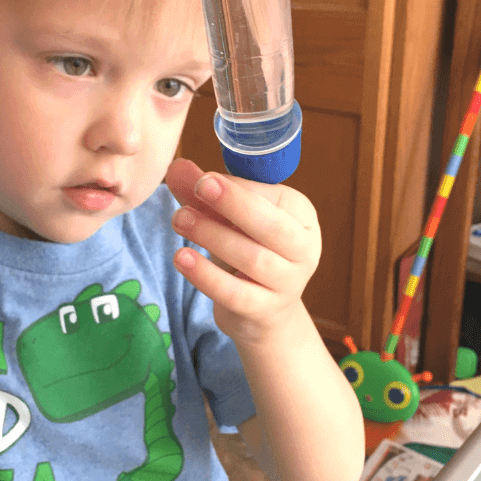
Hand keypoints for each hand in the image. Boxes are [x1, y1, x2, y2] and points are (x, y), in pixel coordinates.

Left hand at [165, 158, 321, 346]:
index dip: (237, 187)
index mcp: (301, 216)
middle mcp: (303, 249)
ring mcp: (288, 283)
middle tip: (199, 187)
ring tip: (179, 220)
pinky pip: (236, 293)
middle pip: (272, 226)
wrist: (266, 312)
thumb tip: (177, 168)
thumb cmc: (250, 251)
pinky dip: (206, 276)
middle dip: (234, 204)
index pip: (274, 197)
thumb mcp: (231, 220)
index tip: (204, 178)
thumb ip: (206, 194)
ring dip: (212, 236)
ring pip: (252, 258)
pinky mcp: (265, 311)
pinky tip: (182, 259)